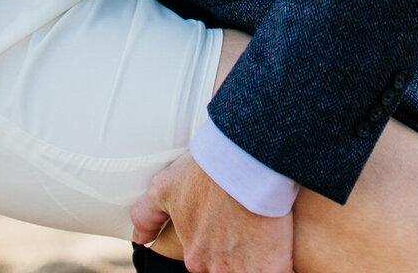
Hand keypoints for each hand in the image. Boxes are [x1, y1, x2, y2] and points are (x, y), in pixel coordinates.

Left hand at [131, 153, 293, 272]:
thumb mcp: (166, 187)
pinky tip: (279, 254)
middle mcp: (216, 267)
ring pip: (249, 271)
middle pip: (229, 269)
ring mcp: (245, 270)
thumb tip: (138, 238)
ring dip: (255, 260)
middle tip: (247, 229)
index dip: (221, 247)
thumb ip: (147, 215)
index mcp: (195, 254)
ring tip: (262, 239)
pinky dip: (278, 265)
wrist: (244, 155)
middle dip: (238, 255)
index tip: (230, 230)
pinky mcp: (272, 266)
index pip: (207, 262)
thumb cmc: (205, 169)